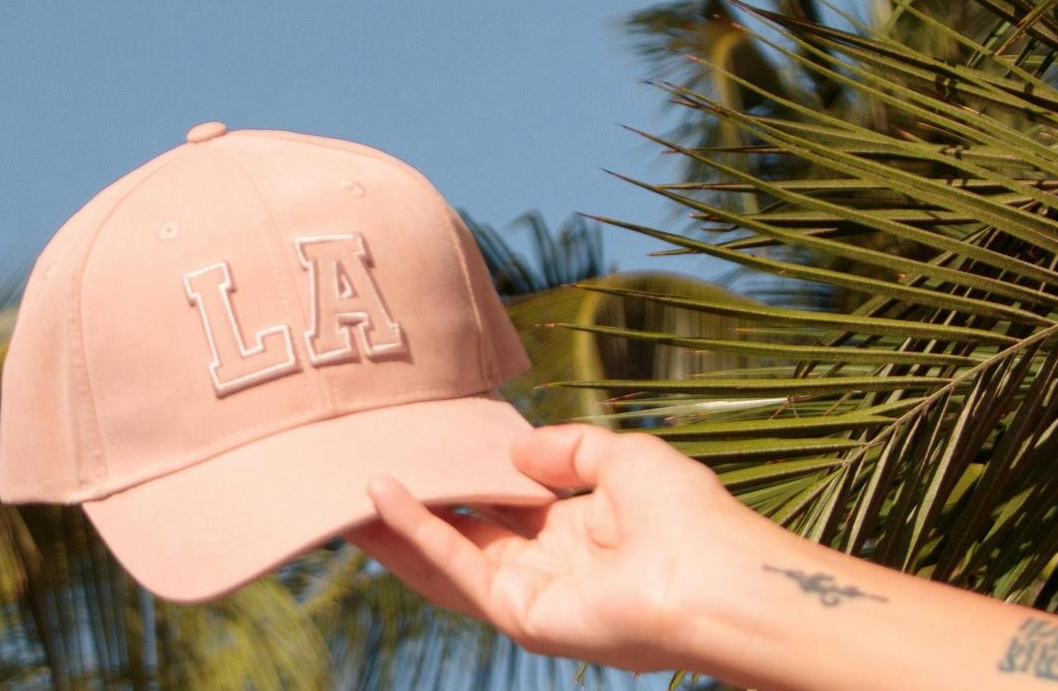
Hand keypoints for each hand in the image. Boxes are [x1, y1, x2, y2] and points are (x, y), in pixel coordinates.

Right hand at [344, 423, 789, 671]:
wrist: (716, 578)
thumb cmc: (688, 517)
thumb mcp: (623, 457)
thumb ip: (568, 448)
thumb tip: (514, 446)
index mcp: (577, 530)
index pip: (502, 502)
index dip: (461, 475)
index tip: (420, 443)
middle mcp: (547, 564)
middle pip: (463, 533)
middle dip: (413, 505)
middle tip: (359, 467)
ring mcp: (529, 593)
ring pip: (445, 557)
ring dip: (395, 526)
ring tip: (342, 490)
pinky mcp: (518, 614)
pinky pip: (456, 567)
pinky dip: (415, 533)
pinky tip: (379, 498)